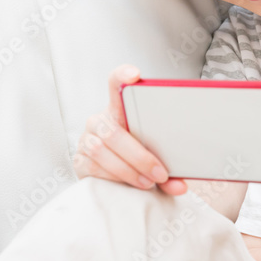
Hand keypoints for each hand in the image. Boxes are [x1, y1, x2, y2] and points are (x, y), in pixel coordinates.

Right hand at [73, 64, 186, 194]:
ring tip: (148, 182)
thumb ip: (168, 170)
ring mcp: (86, 139)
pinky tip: (130, 185)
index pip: (115, 83)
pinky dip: (115, 177)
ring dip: (128, 169)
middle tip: (160, 172)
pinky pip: (94, 167)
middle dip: (140, 156)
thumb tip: (181, 185)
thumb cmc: (137, 159)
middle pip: (114, 131)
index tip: (135, 75)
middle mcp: (99, 121)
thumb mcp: (153, 159)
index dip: (122, 76)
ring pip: (102, 150)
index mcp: (119, 110)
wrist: (113, 177)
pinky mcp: (79, 160)